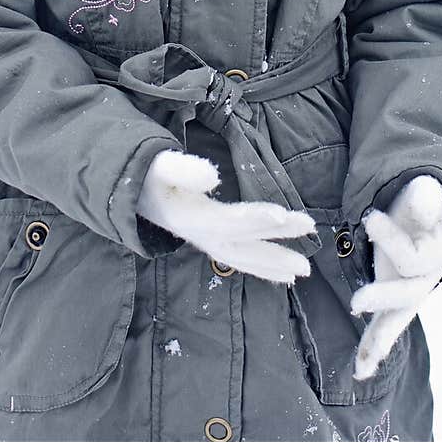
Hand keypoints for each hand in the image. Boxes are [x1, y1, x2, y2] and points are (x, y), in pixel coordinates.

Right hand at [137, 149, 315, 283]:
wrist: (131, 194)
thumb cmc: (149, 176)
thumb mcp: (159, 166)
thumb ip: (183, 168)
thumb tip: (211, 175)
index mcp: (191, 217)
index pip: (228, 220)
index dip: (255, 218)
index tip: (282, 214)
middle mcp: (202, 236)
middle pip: (244, 241)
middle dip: (276, 238)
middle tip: (309, 228)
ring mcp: (207, 242)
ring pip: (244, 257)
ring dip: (274, 261)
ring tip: (304, 270)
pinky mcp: (212, 241)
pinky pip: (240, 259)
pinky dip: (262, 267)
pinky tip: (285, 275)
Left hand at [350, 175, 441, 380]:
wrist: (422, 220)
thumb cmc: (420, 205)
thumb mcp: (423, 196)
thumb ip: (425, 196)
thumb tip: (425, 191)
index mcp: (436, 255)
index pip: (411, 256)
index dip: (390, 239)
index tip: (369, 217)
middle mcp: (425, 281)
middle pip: (405, 294)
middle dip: (381, 298)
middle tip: (356, 301)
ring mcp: (409, 295)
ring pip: (396, 321)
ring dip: (379, 340)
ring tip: (363, 365)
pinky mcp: (392, 302)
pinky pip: (385, 329)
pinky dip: (373, 350)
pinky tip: (360, 372)